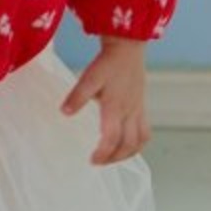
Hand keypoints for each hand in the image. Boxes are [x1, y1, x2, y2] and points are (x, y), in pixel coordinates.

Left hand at [59, 37, 151, 166]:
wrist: (127, 48)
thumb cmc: (107, 63)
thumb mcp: (88, 78)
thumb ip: (77, 96)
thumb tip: (65, 112)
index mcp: (115, 106)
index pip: (112, 138)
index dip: (103, 153)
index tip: (92, 160)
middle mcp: (130, 111)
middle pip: (128, 144)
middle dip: (114, 158)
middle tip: (99, 161)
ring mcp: (138, 110)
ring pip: (140, 141)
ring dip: (128, 154)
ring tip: (113, 157)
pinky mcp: (142, 106)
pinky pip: (145, 132)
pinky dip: (138, 144)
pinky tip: (127, 145)